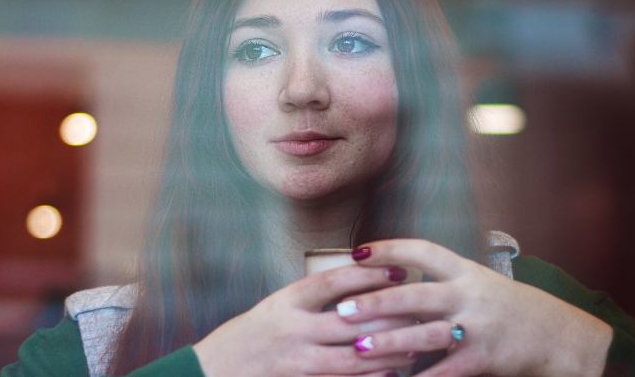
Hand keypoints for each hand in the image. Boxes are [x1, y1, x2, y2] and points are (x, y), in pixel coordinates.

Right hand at [194, 263, 419, 375]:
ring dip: (387, 351)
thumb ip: (311, 299)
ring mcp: (295, 361)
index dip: (369, 275)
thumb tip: (358, 284)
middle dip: (390, 315)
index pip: (334, 281)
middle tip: (421, 310)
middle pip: (351, 320)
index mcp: (286, 302)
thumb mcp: (275, 308)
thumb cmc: (249, 337)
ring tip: (415, 345)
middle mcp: (292, 329)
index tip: (399, 269)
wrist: (212, 371)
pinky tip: (392, 373)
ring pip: (352, 357)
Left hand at [338, 239, 613, 376]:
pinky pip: (445, 371)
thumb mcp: (477, 282)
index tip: (357, 253)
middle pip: (416, 295)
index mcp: (465, 270)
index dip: (389, 249)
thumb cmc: (506, 307)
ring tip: (359, 347)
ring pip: (426, 334)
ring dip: (389, 342)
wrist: (555, 333)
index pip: (422, 250)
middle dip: (376, 302)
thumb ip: (440, 280)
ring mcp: (477, 327)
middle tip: (342, 309)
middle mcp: (469, 294)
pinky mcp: (483, 358)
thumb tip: (389, 276)